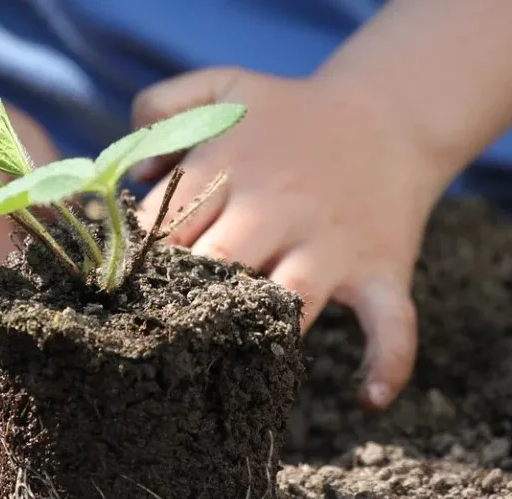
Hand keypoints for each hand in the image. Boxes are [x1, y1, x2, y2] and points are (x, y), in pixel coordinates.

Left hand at [132, 68, 448, 409]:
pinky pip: (391, 323)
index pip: (166, 225)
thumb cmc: (290, 113)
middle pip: (216, 265)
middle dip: (184, 299)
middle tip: (157, 334)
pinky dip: (388, 362)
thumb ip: (161, 106)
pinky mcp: (380, 270)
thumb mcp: (222, 86)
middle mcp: (277, 209)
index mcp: (231, 169)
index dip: (138, 262)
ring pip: (288, 299)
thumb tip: (133, 175)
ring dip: (258, 333)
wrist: (388, 113)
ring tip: (227, 365)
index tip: (120, 291)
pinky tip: (368, 398)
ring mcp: (331, 245)